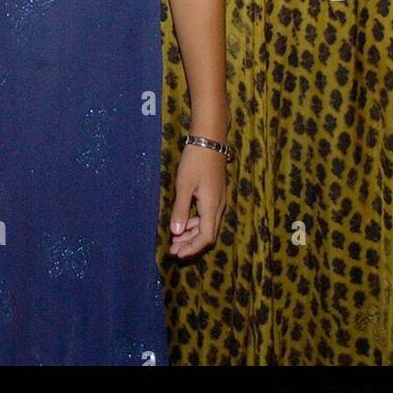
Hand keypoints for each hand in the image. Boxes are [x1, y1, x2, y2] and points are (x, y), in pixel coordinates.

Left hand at [168, 144, 226, 258]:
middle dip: (190, 244)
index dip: (192, 249)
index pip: (206, 237)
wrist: (210, 139)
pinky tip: (184, 221)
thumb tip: (176, 233)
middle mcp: (218, 206)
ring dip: (192, 233)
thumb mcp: (184, 185)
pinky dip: (195, 222)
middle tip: (173, 249)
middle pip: (207, 234)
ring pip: (207, 224)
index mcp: (212, 207)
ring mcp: (218, 199)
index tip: (177, 254)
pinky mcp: (216, 193)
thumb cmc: (195, 160)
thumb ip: (180, 209)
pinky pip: (207, 215)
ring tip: (176, 237)